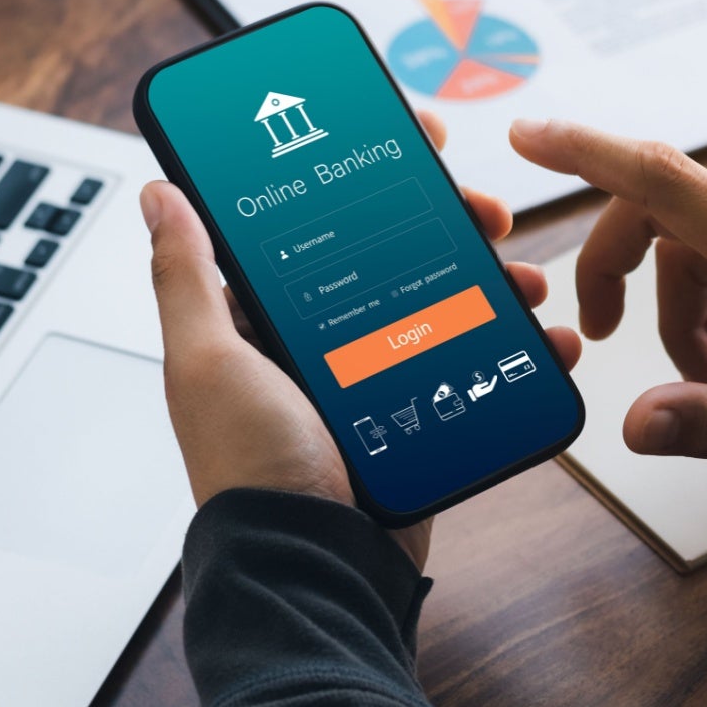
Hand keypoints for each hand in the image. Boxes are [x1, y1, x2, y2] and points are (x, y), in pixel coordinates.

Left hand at [142, 109, 581, 569]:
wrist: (316, 568)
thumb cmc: (251, 470)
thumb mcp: (207, 361)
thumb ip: (186, 277)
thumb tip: (160, 193)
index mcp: (262, 316)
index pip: (316, 221)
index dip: (364, 172)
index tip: (411, 138)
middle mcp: (317, 340)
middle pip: (394, 250)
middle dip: (447, 219)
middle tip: (483, 207)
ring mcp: (373, 376)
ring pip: (444, 299)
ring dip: (492, 278)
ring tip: (524, 280)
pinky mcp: (419, 413)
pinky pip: (475, 363)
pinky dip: (516, 349)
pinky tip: (546, 339)